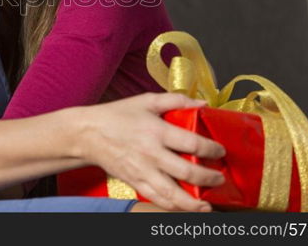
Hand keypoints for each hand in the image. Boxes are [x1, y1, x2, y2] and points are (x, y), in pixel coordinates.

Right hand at [82, 92, 226, 211]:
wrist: (87, 133)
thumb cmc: (116, 115)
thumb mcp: (146, 100)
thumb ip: (175, 100)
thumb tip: (201, 103)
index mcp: (156, 130)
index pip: (192, 144)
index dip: (212, 150)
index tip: (220, 151)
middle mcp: (151, 153)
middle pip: (187, 173)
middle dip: (209, 179)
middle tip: (219, 179)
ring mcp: (142, 171)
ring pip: (173, 194)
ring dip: (194, 203)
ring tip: (207, 205)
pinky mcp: (134, 182)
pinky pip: (156, 199)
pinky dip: (173, 207)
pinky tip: (184, 207)